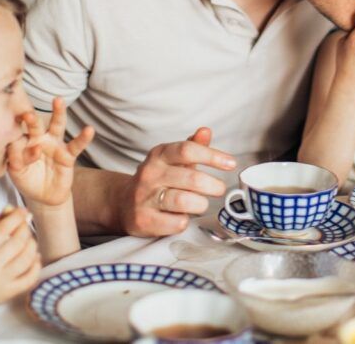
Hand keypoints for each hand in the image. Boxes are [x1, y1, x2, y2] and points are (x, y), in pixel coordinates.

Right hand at [0, 208, 40, 315]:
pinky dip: (36, 264)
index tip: (23, 211)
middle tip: (24, 225)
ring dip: (32, 244)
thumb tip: (11, 210)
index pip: (2, 229)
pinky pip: (31, 277)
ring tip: (27, 240)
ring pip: (28, 258)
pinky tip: (33, 257)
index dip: (17, 217)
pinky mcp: (8, 294)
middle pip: (18, 242)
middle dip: (25, 229)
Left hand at [7, 97, 93, 207]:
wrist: (44, 196)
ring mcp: (55, 145)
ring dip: (58, 112)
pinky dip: (83, 138)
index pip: (18, 137)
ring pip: (57, 126)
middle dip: (32, 119)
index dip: (15, 144)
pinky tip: (89, 130)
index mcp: (24, 141)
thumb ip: (16, 158)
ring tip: (58, 100)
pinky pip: (77, 145)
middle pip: (36, 124)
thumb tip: (25, 145)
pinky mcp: (68, 155)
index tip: (12, 153)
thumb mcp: (16, 172)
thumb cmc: (28, 180)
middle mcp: (39, 139)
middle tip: (28, 115)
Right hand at [119, 127, 236, 236]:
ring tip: (201, 203)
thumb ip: (192, 146)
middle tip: (220, 189)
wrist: (122, 203)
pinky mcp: (143, 220)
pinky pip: (176, 222)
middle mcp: (150, 173)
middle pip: (191, 178)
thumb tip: (206, 131)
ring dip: (200, 204)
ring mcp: (144, 197)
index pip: (188, 150)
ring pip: (184, 201)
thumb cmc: (157, 180)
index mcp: (159, 155)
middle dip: (213, 186)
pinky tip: (182, 217)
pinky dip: (185, 221)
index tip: (231, 163)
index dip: (212, 156)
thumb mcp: (172, 160)